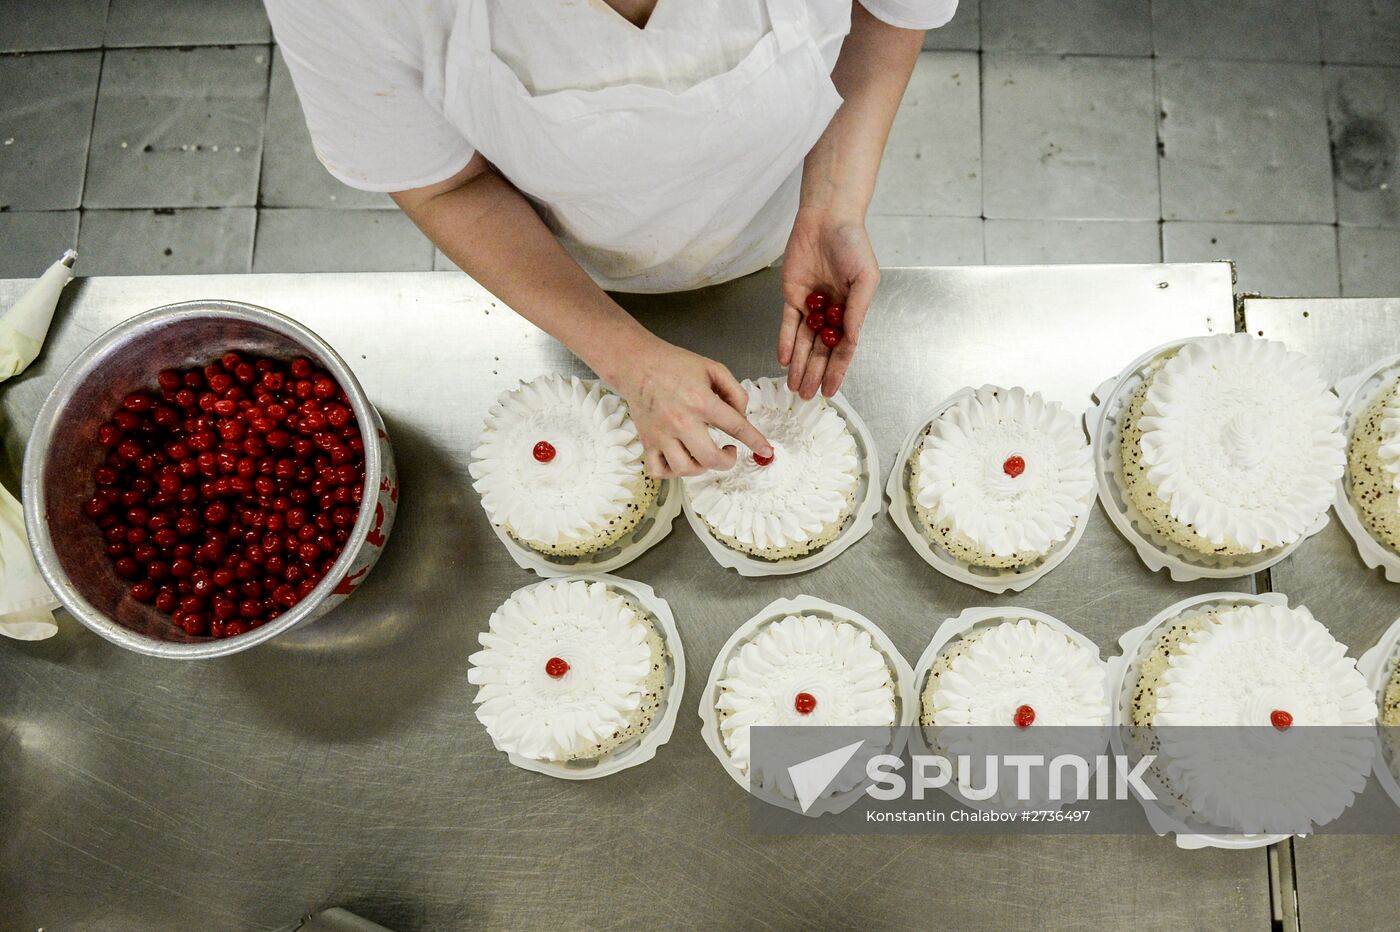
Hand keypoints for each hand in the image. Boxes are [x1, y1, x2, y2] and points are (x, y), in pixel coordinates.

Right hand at [610, 337, 771, 478]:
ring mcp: (662, 435)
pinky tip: (682, 460)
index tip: (766, 450)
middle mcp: (681, 421)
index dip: (755, 441)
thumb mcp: (712, 368)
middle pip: (711, 458)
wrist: (636, 364)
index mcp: (700, 401)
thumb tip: (743, 415)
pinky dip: (673, 472)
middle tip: (729, 452)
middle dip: (728, 461)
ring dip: (702, 468)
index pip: (736, 427)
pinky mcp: (647, 442)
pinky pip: (659, 471)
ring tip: (705, 454)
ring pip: (685, 469)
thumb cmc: (674, 364)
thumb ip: (734, 392)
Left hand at [778, 204, 878, 398]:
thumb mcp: (865, 279)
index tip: (831, 390)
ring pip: (803, 342)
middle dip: (814, 373)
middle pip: (820, 350)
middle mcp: (831, 312)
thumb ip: (857, 310)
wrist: (828, 218)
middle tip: (807, 396)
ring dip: (799, 364)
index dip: (837, 370)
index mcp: (852, 310)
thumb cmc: (853, 244)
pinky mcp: (791, 296)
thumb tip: (851, 340)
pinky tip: (784, 359)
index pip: (844, 348)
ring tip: (795, 386)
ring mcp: (810, 306)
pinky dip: (785, 341)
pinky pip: (787, 324)